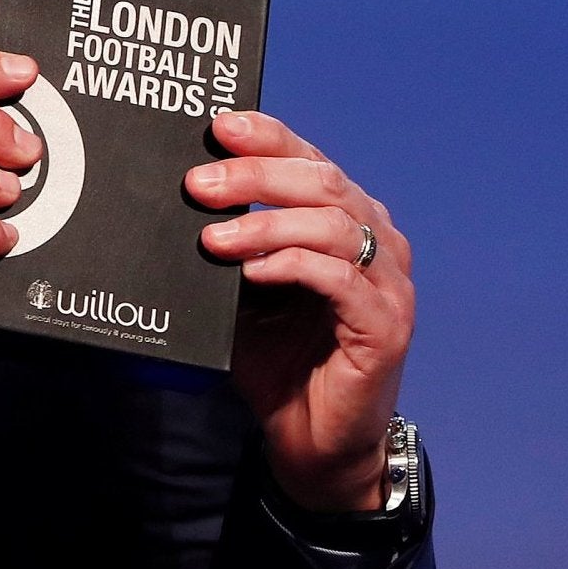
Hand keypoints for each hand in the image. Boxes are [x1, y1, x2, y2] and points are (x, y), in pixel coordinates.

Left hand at [190, 110, 413, 512]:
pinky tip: (252, 271)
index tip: (220, 126)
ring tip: (212, 236)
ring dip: (265, 223)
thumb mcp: (245, 295)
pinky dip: (293, 266)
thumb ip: (230, 248)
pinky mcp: (386, 326)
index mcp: (345, 222)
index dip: (269, 137)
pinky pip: (340, 280)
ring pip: (331, 225)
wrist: (313, 442)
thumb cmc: (281, 362)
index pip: (311, 161)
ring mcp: (387, 284)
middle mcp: (376, 242)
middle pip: (321, 183)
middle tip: (198, 183)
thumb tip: (180, 204)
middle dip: (255, 176)